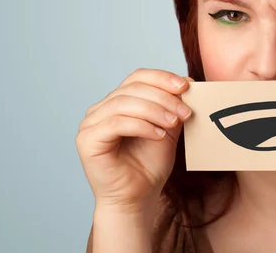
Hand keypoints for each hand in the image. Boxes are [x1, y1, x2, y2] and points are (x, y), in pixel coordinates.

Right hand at [76, 69, 192, 212]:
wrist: (137, 198)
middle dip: (164, 97)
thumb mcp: (168, 128)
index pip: (138, 77)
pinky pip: (115, 123)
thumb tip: (188, 81)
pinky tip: (159, 135)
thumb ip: (173, 106)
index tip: (186, 85)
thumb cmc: (149, 165)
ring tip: (175, 123)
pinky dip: (141, 125)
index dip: (162, 77)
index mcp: (118, 101)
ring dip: (155, 110)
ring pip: (124, 103)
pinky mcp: (87, 140)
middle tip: (186, 111)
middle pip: (133, 88)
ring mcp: (91, 123)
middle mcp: (101, 108)